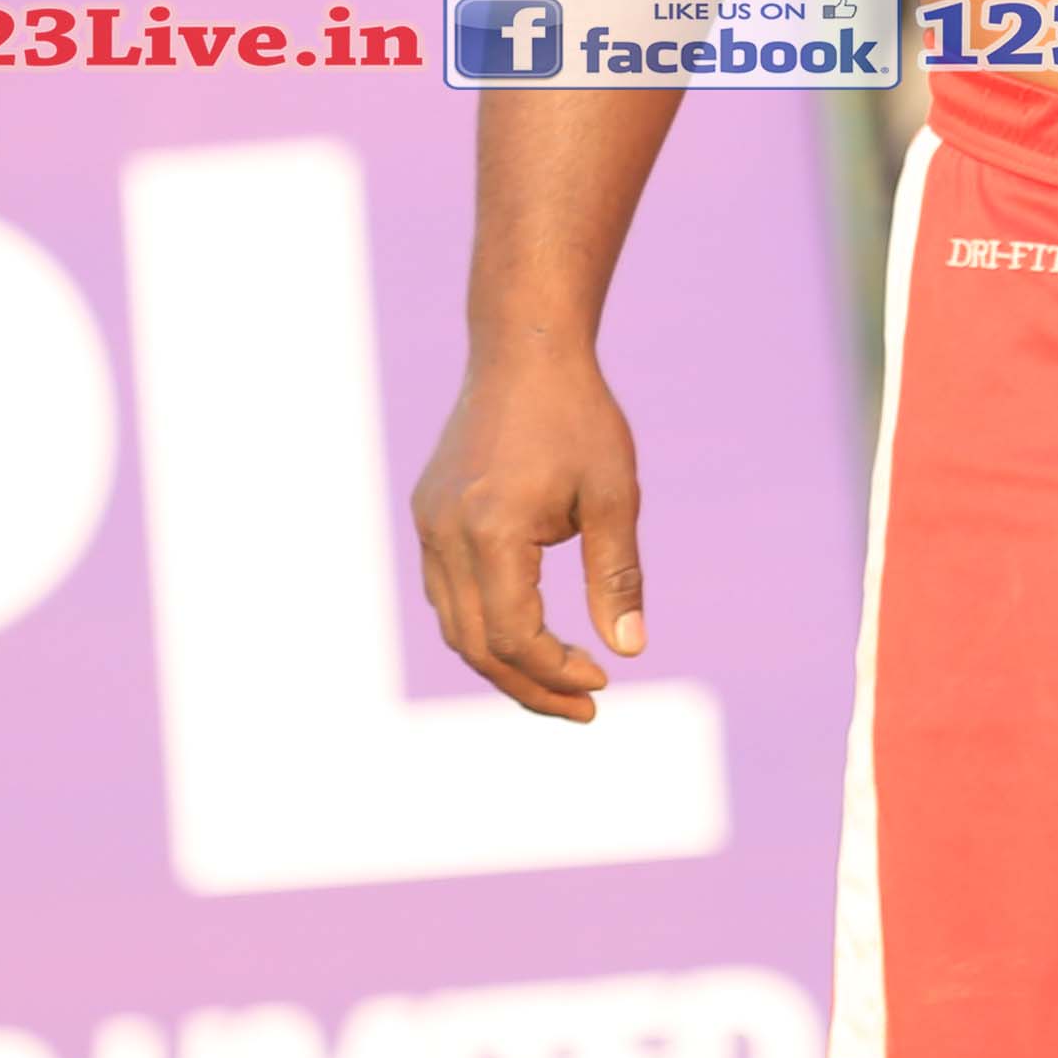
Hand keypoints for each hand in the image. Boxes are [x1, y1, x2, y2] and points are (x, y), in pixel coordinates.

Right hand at [410, 341, 648, 722]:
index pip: (514, 637)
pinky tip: (527, 631)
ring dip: (502, 662)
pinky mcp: (427, 515)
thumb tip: (629, 652)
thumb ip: (617, 576)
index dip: (556, 672)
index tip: (603, 682)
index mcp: (491, 531)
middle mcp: (446, 534)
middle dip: (529, 686)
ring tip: (558, 679)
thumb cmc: (579, 417)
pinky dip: (482, 624)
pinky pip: (446, 592)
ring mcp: (428, 524)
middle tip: (583, 707)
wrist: (524, 349)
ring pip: (454, 625)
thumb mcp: (615, 494)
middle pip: (475, 646)